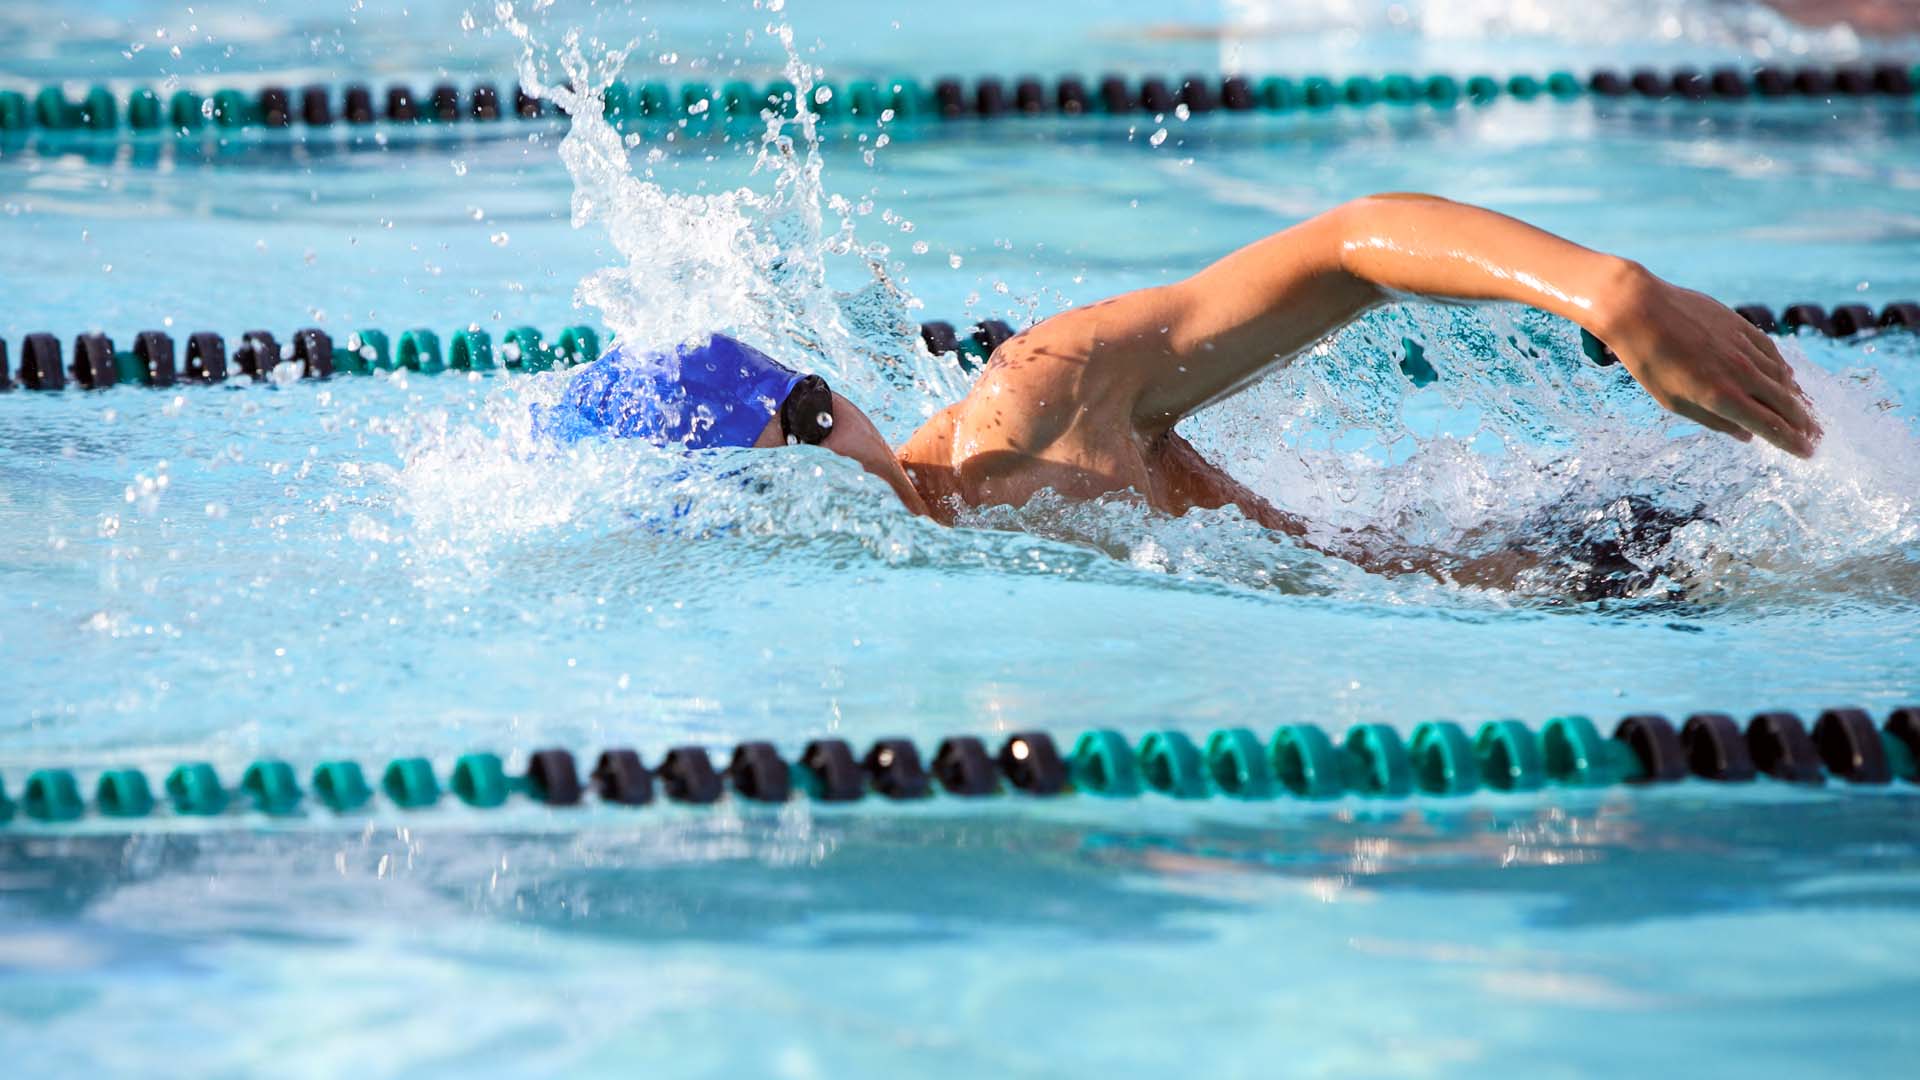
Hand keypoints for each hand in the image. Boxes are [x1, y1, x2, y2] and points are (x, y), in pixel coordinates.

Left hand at [1598, 269, 1819, 456]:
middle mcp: (1741, 373)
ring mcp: (1744, 348)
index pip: (1771, 426)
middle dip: (1804, 424)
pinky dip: (1783, 370)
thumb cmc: (1649, 361)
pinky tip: (1788, 379)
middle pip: (1784, 403)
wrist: (1640, 309)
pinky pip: (1772, 353)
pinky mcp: (1742, 327)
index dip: (1793, 442)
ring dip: (1797, 398)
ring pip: (1782, 378)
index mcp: (1722, 397)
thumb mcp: (1674, 401)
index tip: (1807, 453)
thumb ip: (1714, 420)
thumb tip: (1747, 436)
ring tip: (1807, 413)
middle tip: (1816, 437)